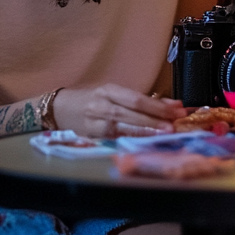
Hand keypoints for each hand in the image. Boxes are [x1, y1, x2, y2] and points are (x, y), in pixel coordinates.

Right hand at [53, 84, 184, 137]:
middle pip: (132, 114)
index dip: (158, 106)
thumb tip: (171, 104)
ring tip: (164, 135)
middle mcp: (101, 106)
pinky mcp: (91, 140)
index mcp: (108, 90)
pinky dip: (131, 141)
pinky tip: (145, 144)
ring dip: (147, 133)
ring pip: (124, 129)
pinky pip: (115, 140)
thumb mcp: (113, 93)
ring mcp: (95, 124)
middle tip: (174, 125)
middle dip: (156, 121)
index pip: (137, 99)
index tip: (177, 110)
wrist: (57, 110)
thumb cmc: (91, 100)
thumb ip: (140, 100)